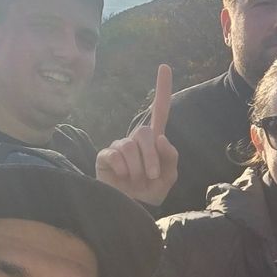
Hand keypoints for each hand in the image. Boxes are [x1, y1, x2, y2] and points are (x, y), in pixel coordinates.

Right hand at [96, 65, 178, 206]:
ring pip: (130, 145)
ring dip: (138, 167)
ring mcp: (119, 146)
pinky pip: (115, 154)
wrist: (133, 210)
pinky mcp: (105, 156)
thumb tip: (161, 137)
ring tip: (136, 180)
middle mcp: (136, 140)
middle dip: (152, 156)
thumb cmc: (151, 192)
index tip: (165, 67)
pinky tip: (122, 178)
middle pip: (144, 132)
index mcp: (155, 142)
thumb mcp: (169, 177)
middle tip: (152, 175)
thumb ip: (171, 157)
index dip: (163, 90)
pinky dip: (123, 169)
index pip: (160, 112)